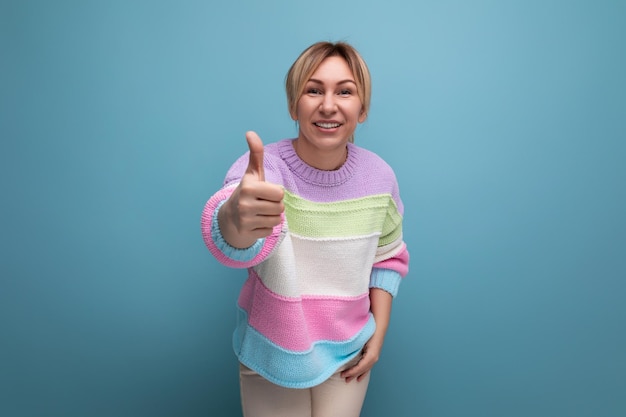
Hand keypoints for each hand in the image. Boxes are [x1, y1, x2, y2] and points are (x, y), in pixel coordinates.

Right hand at [218, 131, 284, 247]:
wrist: (231, 215)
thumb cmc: (248, 191)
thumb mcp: (253, 173)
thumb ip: (256, 153)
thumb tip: (250, 132)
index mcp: (248, 187)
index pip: (280, 193)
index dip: (276, 192)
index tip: (265, 192)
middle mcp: (245, 204)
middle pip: (280, 208)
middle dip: (275, 206)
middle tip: (263, 203)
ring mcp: (245, 220)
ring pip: (277, 220)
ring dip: (272, 217)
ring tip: (260, 212)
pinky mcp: (247, 233)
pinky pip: (271, 231)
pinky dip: (266, 228)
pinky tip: (256, 222)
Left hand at [340, 334, 383, 382]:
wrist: (379, 326)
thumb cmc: (369, 332)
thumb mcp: (360, 340)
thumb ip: (354, 347)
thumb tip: (343, 352)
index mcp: (371, 356)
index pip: (359, 367)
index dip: (351, 372)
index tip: (342, 374)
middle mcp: (374, 358)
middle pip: (362, 370)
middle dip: (353, 375)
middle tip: (344, 379)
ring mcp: (375, 357)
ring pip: (365, 370)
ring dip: (357, 375)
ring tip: (350, 380)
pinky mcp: (374, 356)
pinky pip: (368, 367)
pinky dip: (363, 372)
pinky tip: (359, 377)